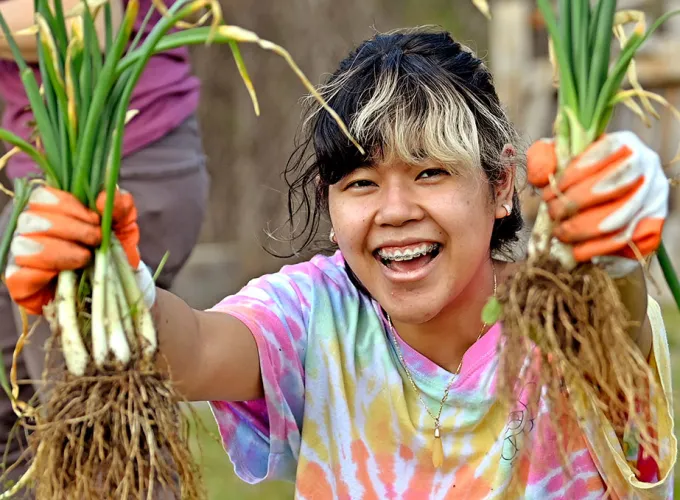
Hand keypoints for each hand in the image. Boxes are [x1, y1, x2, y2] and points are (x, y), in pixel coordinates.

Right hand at [5, 186, 149, 314]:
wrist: (116, 285)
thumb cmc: (113, 249)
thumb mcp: (124, 225)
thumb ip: (120, 205)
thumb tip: (102, 197)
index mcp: (50, 210)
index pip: (41, 196)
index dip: (68, 205)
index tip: (95, 219)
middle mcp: (29, 230)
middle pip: (31, 219)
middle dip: (69, 228)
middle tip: (95, 240)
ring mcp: (21, 257)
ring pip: (24, 245)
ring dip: (59, 251)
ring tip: (84, 259)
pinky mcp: (19, 284)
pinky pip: (17, 275)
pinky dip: (43, 273)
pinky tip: (65, 275)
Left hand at [527, 131, 668, 276]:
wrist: (600, 206)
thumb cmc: (575, 178)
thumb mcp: (557, 160)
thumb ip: (543, 159)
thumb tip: (543, 177)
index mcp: (624, 144)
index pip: (603, 151)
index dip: (572, 174)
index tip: (548, 192)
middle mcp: (646, 166)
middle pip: (613, 185)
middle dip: (574, 204)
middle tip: (553, 213)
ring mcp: (654, 196)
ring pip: (620, 217)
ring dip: (583, 229)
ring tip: (561, 233)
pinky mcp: (654, 225)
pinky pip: (627, 241)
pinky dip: (598, 249)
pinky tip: (577, 250)